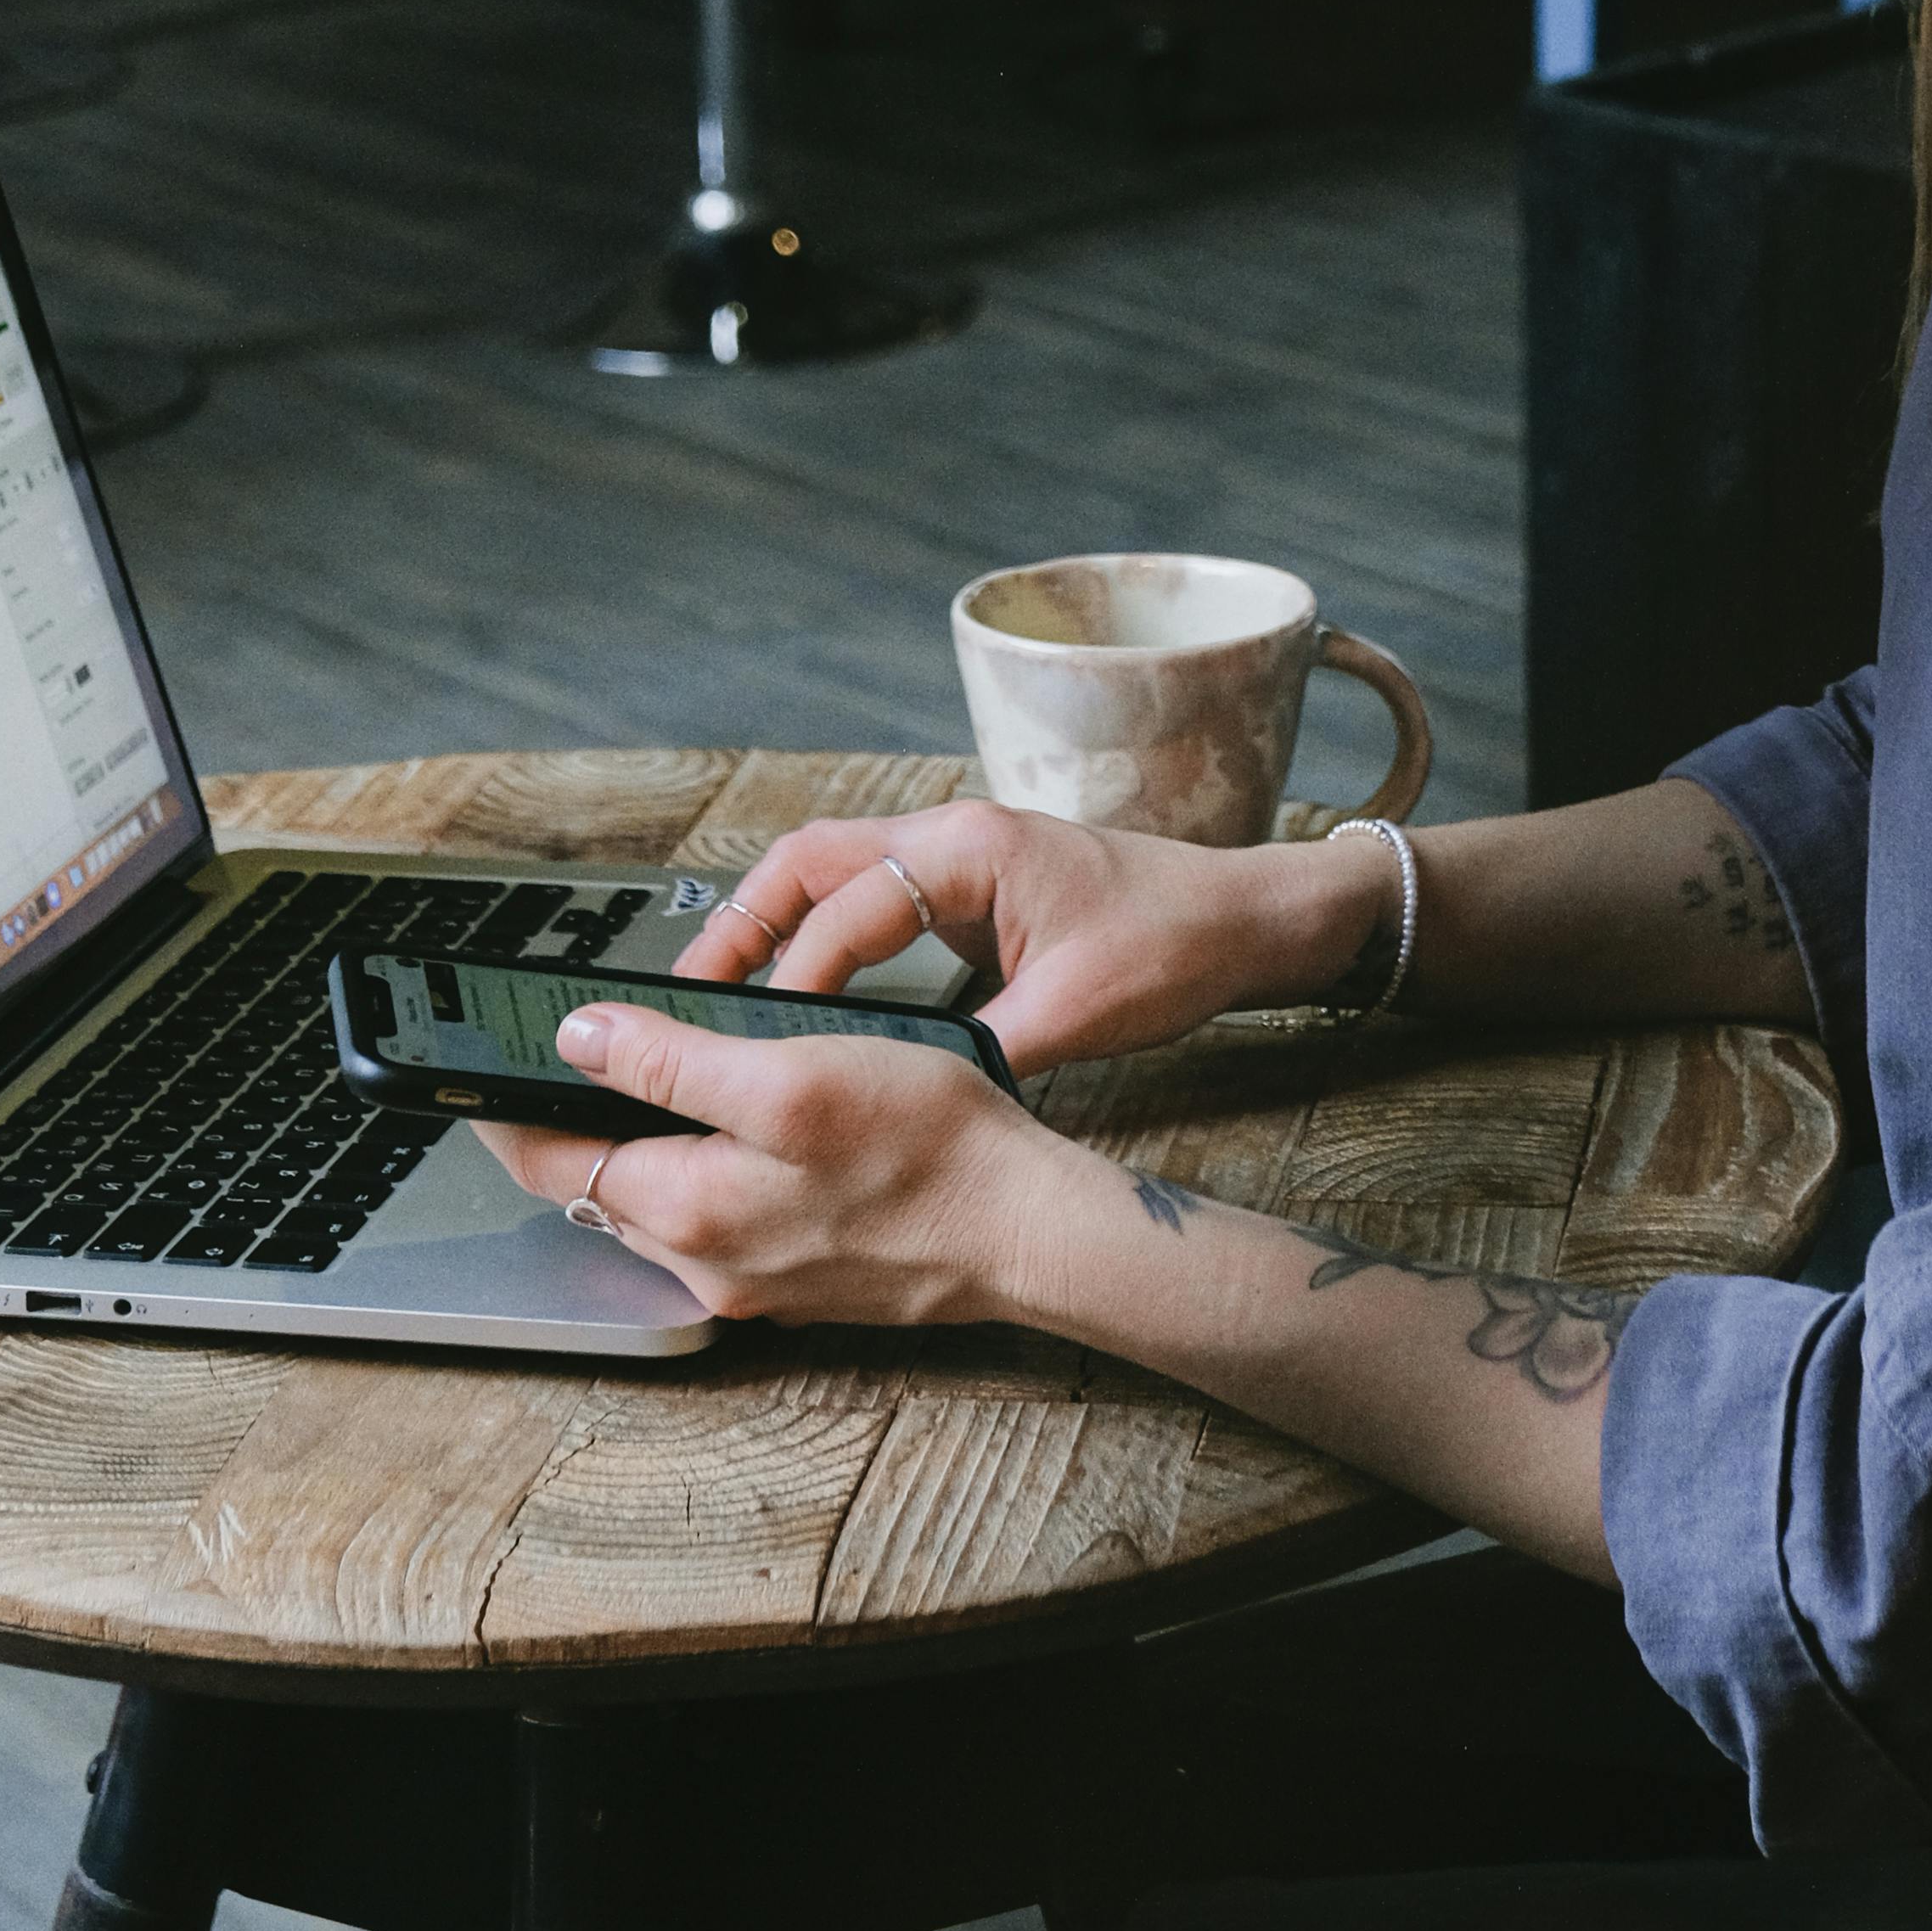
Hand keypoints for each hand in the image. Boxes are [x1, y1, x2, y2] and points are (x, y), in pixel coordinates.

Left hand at [479, 1000, 1070, 1326]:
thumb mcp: (789, 1073)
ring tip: (634, 1076)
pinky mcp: (795, 1275)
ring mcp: (751, 1278)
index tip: (470, 1064)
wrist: (1026, 1228)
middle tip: (549, 1054)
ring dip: (632, 1146)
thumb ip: (671, 1061)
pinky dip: (695, 1170)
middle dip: (565, 1123)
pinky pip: (713, 1219)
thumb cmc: (927, 1146)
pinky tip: (729, 1126)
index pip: (548, 1160)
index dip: (502, 1106)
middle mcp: (705, 1261)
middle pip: (594, 1186)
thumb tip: (577, 1040)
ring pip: (653, 1204)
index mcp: (687, 1209)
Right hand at [683, 800, 1381, 1067]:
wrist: (1243, 918)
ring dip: (774, 924)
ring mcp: (958, 856)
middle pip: (811, 859)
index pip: (849, 905)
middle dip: (742, 920)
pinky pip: (869, 899)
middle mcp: (953, 836)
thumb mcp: (1077, 1011)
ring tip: (718, 994)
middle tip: (688, 992)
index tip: (754, 1031)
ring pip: (833, 873)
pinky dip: (821, 936)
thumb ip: (986, 1048)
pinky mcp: (969, 888)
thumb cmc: (1172, 945)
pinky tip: (801, 995)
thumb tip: (909, 1094)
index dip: (795, 972)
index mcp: (971, 847)